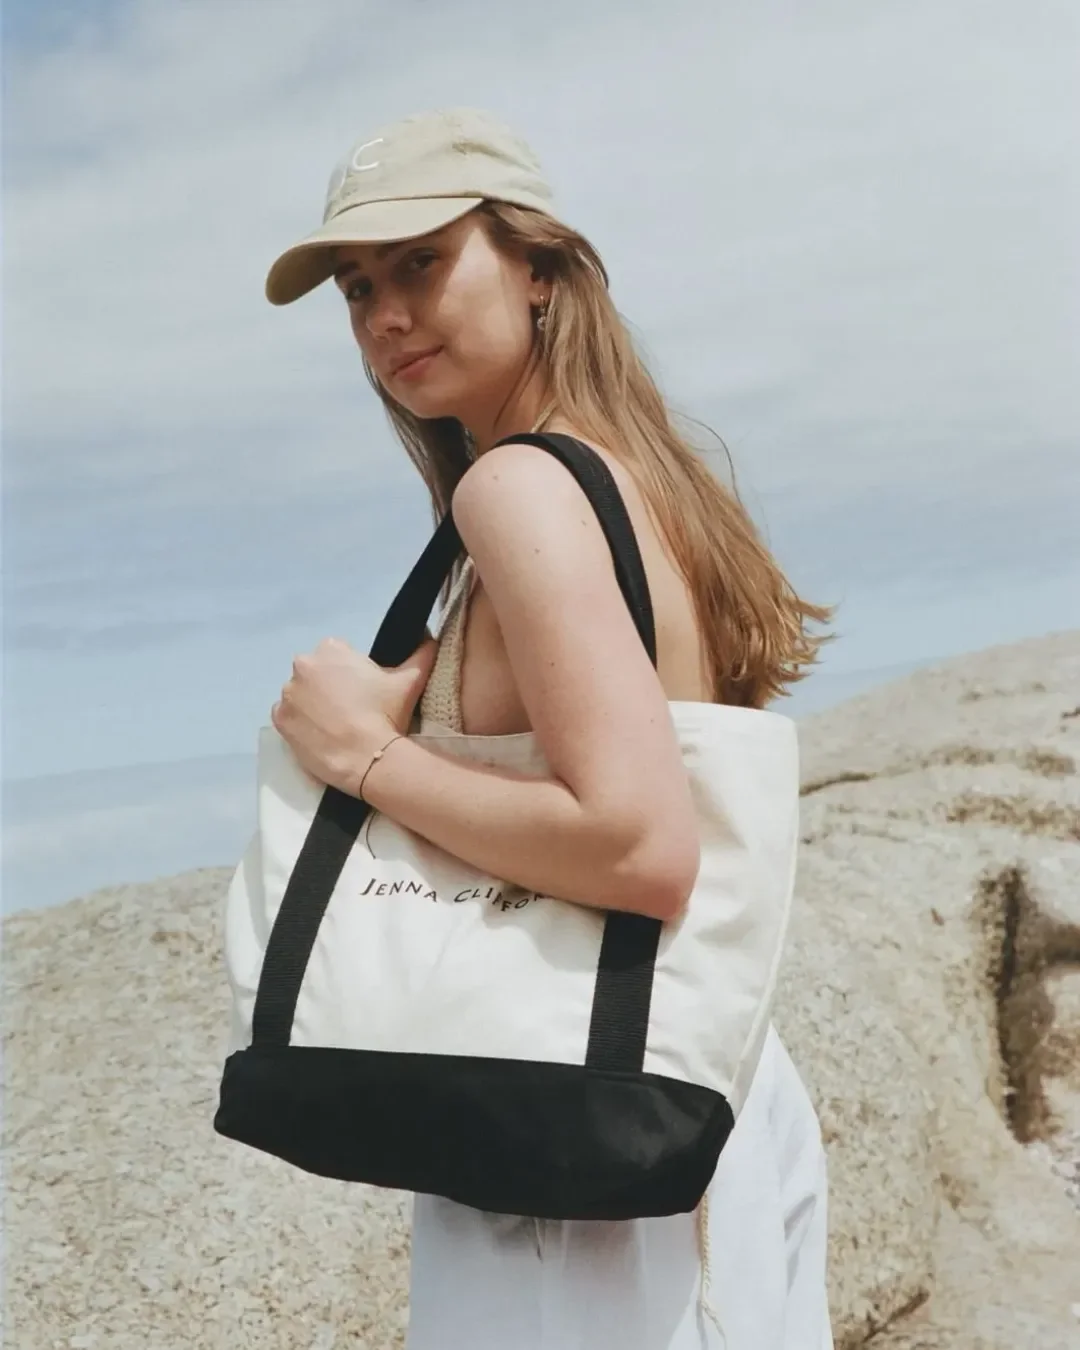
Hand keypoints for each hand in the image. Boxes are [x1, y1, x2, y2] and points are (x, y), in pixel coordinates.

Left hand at [270, 636, 437, 795]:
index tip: (364, 693)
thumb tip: (430, 637)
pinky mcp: (279, 720)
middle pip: (316, 673)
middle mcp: (303, 666)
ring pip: (301, 695)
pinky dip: (300, 723)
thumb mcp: (411, 680)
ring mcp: (288, 694)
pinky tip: (320, 735)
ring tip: (336, 726)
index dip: (352, 674)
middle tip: (352, 710)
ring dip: (314, 705)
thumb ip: (421, 654)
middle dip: (330, 687)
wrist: (367, 758)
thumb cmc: (387, 714)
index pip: (338, 655)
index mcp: (331, 649)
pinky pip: (288, 716)